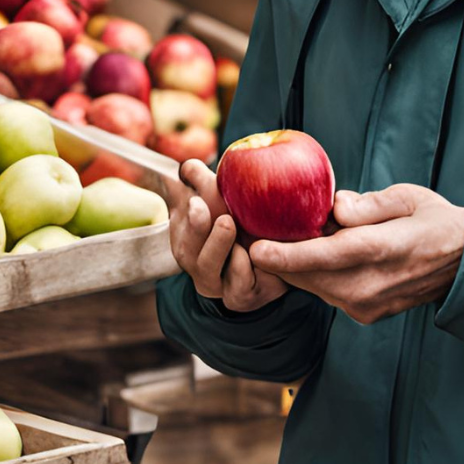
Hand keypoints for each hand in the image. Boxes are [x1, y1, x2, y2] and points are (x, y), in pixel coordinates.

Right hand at [156, 159, 287, 312]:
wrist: (284, 264)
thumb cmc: (248, 226)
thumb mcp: (224, 202)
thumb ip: (203, 183)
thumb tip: (187, 166)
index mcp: (189, 239)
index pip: (178, 224)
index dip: (179, 210)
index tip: (187, 190)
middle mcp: (198, 263)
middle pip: (186, 249)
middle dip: (193, 225)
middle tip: (199, 204)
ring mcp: (218, 284)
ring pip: (207, 269)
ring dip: (215, 244)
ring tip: (227, 222)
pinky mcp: (241, 297)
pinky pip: (238, 286)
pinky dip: (242, 268)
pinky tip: (252, 251)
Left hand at [248, 184, 463, 324]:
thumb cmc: (434, 222)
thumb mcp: (407, 198)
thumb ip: (369, 204)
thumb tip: (335, 208)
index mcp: (381, 251)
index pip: (325, 256)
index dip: (286, 255)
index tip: (256, 248)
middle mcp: (368, 286)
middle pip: (309, 275)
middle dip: (277, 258)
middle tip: (249, 231)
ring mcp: (366, 305)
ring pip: (313, 286)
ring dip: (294, 267)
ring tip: (273, 239)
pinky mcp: (364, 314)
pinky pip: (326, 293)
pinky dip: (312, 275)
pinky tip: (305, 254)